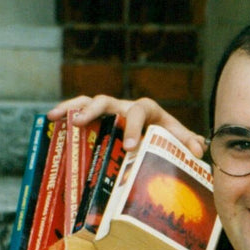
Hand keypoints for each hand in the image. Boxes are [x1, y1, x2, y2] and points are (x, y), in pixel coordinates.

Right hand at [47, 96, 205, 157]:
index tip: (130, 147)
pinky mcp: (98, 120)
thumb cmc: (171, 137)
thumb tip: (198, 149)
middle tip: (81, 123)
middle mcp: (125, 107)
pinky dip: (65, 114)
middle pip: (107, 101)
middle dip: (94, 111)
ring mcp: (109, 112)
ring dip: (73, 107)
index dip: (134, 127)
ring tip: (57, 116)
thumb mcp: (181, 140)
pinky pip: (80, 112)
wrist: (165, 134)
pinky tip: (50, 121)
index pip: (139, 111)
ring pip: (89, 102)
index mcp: (147, 110)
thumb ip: (190, 142)